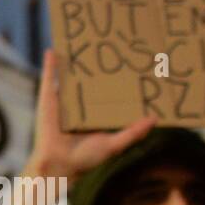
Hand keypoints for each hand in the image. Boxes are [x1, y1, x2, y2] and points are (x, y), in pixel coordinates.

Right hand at [5, 50, 155, 204]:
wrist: (61, 164)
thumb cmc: (86, 159)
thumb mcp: (115, 144)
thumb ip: (134, 132)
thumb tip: (155, 118)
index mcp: (93, 113)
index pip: (106, 92)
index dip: (116, 79)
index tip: (129, 64)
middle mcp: (79, 104)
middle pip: (89, 80)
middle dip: (97, 64)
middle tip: (109, 44)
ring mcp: (63, 100)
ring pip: (69, 76)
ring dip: (72, 59)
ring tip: (80, 40)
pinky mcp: (49, 99)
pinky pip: (49, 78)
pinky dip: (49, 64)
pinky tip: (53, 49)